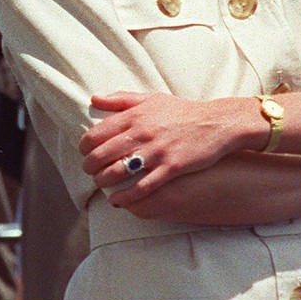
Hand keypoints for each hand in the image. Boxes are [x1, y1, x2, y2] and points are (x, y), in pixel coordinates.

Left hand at [80, 91, 256, 208]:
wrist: (217, 123)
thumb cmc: (182, 111)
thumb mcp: (151, 98)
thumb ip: (121, 99)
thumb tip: (94, 99)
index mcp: (134, 116)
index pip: (95, 134)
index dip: (84, 147)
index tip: (84, 152)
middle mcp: (141, 134)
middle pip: (101, 155)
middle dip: (89, 167)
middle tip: (89, 172)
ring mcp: (156, 152)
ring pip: (117, 172)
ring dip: (103, 182)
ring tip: (101, 185)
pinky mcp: (171, 168)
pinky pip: (142, 187)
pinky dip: (125, 197)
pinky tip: (118, 200)